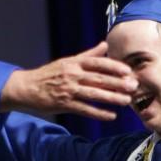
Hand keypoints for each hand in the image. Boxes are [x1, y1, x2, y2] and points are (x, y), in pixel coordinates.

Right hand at [0, 42, 136, 120]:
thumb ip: (88, 55)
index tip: (128, 71)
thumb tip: (105, 45)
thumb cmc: (49, 74)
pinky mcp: (64, 104)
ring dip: (112, 98)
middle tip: (134, 87)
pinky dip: (99, 113)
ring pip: (94, 94)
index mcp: (74, 63)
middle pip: (99, 79)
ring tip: (127, 101)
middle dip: (118, 83)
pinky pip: (85, 109)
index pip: (98, 63)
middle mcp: (72, 75)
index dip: (114, 66)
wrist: (27, 87)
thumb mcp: (68, 61)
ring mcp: (68, 90)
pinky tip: (111, 116)